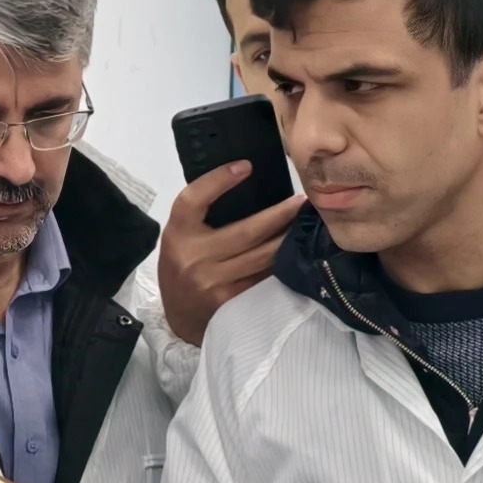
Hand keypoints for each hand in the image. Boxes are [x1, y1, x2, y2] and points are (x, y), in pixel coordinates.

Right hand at [156, 162, 298, 346]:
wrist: (178, 315)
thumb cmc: (183, 265)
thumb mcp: (181, 235)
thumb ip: (202, 213)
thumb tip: (244, 178)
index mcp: (178, 233)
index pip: (193, 199)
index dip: (218, 180)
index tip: (246, 166)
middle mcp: (194, 257)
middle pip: (246, 231)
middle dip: (279, 215)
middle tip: (301, 201)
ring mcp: (213, 282)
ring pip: (262, 256)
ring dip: (287, 238)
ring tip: (304, 223)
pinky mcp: (230, 301)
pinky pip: (264, 277)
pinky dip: (281, 262)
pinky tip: (295, 251)